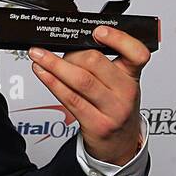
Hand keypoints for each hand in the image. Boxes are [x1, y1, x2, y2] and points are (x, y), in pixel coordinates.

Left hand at [28, 25, 149, 166]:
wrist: (120, 145)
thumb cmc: (115, 108)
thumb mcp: (120, 83)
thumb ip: (104, 64)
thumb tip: (72, 43)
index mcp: (132, 76)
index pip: (137, 53)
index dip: (118, 39)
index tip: (98, 31)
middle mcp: (126, 92)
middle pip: (96, 63)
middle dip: (71, 53)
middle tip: (58, 52)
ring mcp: (112, 110)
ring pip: (80, 80)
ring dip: (54, 65)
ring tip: (38, 56)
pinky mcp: (96, 124)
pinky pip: (70, 98)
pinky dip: (52, 82)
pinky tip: (42, 72)